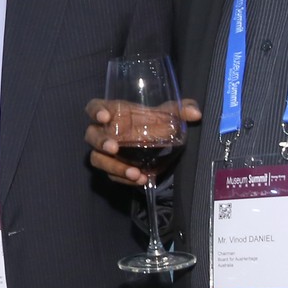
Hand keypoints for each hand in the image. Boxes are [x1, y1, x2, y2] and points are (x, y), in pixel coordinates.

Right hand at [84, 97, 202, 183]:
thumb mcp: (169, 114)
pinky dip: (124, 179)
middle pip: (91, 135)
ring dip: (113, 166)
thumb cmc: (155, 121)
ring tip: (133, 173)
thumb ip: (181, 110)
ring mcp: (106, 152)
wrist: (158, 143)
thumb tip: (195, 113)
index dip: (95, 111)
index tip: (105, 117)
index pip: (94, 107)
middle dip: (100, 142)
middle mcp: (105, 131)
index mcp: (113, 112)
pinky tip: (141, 179)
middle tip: (114, 148)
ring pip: (98, 159)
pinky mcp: (112, 167)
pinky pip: (112, 175)